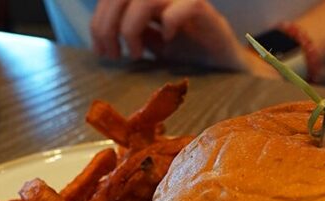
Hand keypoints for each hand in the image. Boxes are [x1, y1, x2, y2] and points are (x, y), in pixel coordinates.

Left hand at [90, 0, 276, 76]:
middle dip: (108, 25)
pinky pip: (185, 6)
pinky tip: (167, 41)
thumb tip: (103, 38)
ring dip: (131, 26)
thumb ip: (132, 34)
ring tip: (135, 55)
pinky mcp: (205, 12)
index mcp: (150, 0)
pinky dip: (169, 22)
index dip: (99, 21)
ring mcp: (184, 0)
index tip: (99, 51)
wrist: (225, 70)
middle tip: (113, 55)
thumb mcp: (152, 45)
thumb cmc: (190, 57)